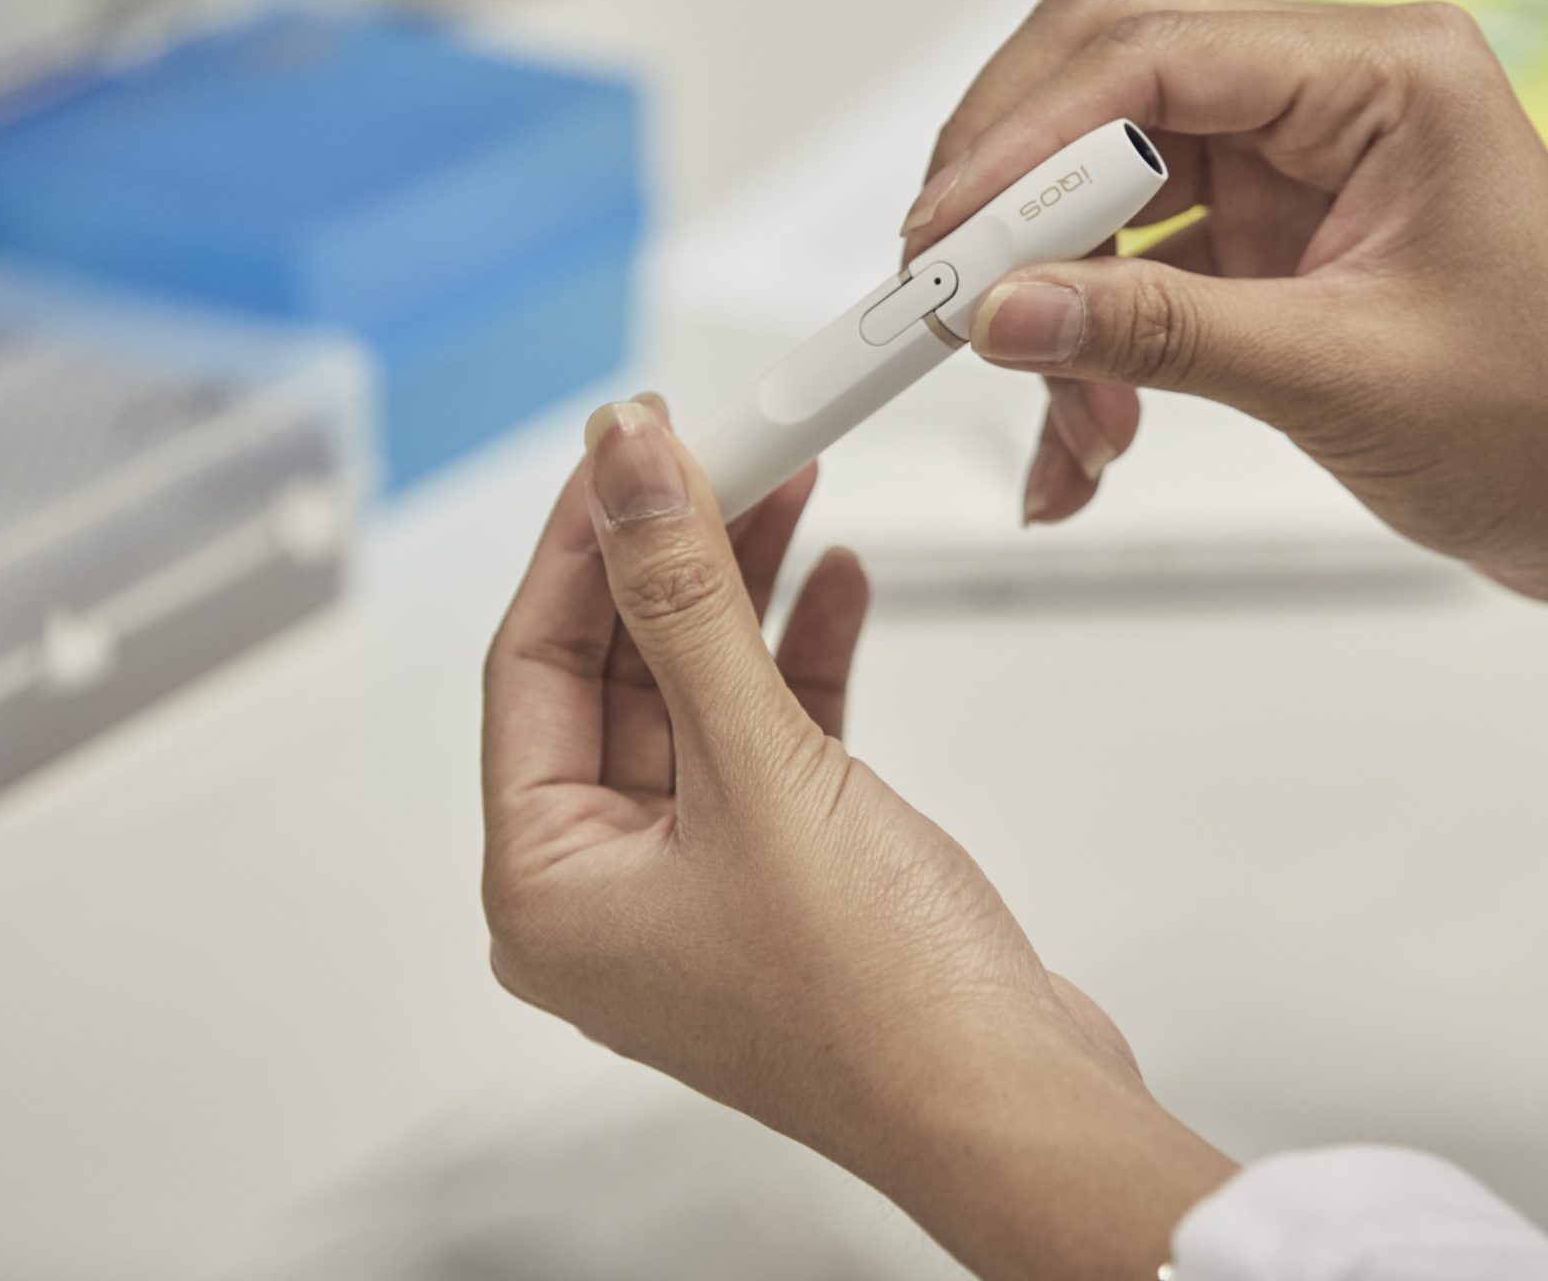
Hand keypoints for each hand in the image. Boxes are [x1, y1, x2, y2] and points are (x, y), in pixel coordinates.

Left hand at [482, 395, 1234, 1279]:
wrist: (1013, 1106)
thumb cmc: (879, 1005)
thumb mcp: (761, 769)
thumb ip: (687, 604)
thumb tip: (625, 469)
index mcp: (547, 887)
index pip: (533, 665)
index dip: (580, 539)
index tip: (628, 440)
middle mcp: (606, 890)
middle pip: (617, 670)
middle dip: (674, 553)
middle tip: (724, 445)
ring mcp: (696, 883)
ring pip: (697, 692)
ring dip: (741, 591)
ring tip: (790, 485)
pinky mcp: (783, 873)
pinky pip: (765, 736)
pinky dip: (797, 658)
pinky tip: (836, 585)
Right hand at [905, 0, 1547, 798]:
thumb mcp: (1337, 378)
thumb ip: (1158, 333)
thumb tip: (1002, 310)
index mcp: (1389, 73)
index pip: (1156, 54)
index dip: (1026, 140)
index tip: (943, 237)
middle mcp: (1338, 87)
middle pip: (1110, 78)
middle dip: (1016, 195)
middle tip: (945, 294)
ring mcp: (1303, 154)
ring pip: (1110, 179)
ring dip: (1060, 298)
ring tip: (1069, 430)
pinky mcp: (1277, 226)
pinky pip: (1140, 258)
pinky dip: (1097, 341)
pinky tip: (1083, 443)